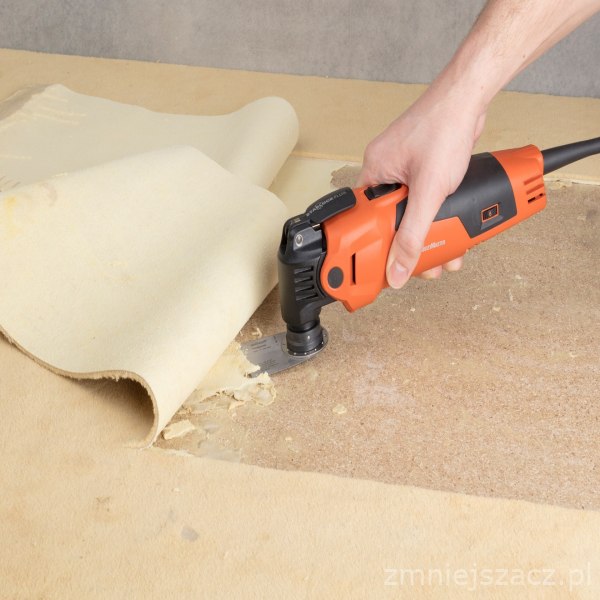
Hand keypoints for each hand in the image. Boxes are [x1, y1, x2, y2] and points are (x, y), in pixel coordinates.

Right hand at [357, 85, 486, 288]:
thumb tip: (398, 268)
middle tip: (422, 264)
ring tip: (443, 252)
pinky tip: (451, 227)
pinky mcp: (422, 167)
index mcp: (373, 172)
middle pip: (389, 221)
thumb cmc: (444, 129)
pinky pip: (423, 200)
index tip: (385, 266)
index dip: (375, 246)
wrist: (470, 98)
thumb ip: (413, 235)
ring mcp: (404, 168)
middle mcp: (385, 170)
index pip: (363, 220)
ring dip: (428, 234)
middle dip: (409, 245)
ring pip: (409, 212)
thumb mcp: (429, 193)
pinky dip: (436, 216)